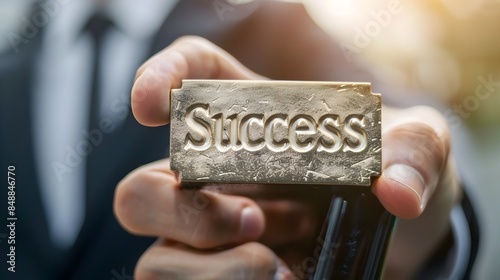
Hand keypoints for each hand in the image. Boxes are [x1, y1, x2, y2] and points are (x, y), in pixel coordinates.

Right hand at [114, 36, 460, 278]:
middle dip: (184, 213)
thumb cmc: (390, 173)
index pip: (188, 77)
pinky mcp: (218, 274)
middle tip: (252, 220)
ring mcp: (210, 234)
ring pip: (156, 258)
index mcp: (251, 116)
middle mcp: (215, 175)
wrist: (395, 231)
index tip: (149, 104)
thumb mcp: (416, 150)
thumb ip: (414, 153)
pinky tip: (286, 278)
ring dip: (216, 270)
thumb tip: (395, 193)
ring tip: (281, 266)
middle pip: (142, 190)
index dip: (156, 80)